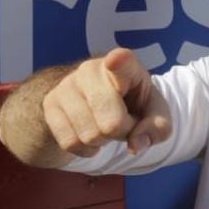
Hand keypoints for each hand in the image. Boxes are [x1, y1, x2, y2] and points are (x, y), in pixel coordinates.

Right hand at [40, 46, 172, 156]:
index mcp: (124, 64)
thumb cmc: (131, 101)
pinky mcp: (50, 103)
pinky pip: (69, 142)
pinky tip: (89, 134)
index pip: (121, 60)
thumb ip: (158, 127)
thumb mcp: (154, 112)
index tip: (116, 60)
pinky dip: (85, 149)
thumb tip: (136, 144)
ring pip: (89, 136)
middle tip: (123, 122)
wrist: (95, 101)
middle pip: (112, 123)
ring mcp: (66, 85)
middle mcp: (91, 69)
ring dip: (102, 142)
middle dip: (122, 132)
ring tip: (105, 125)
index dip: (118, 62)